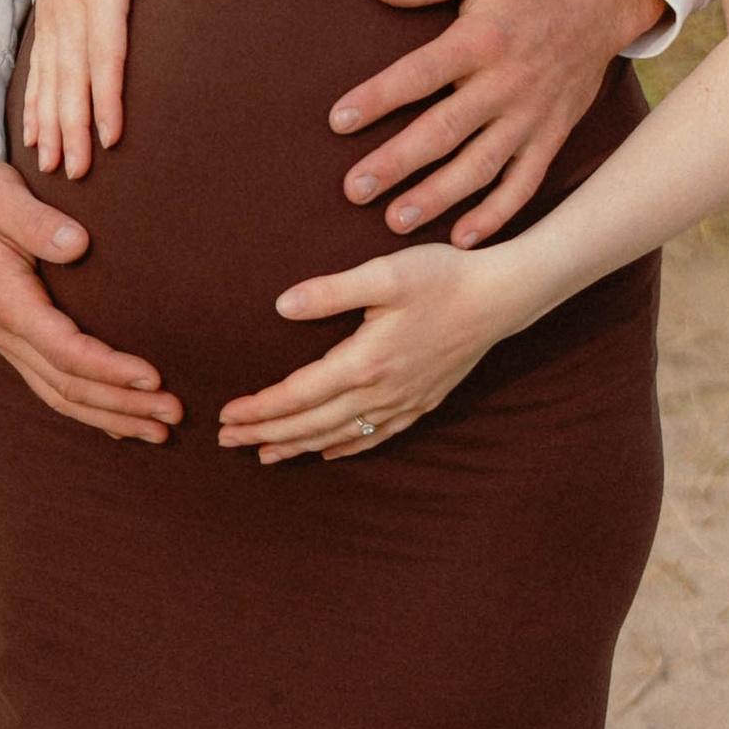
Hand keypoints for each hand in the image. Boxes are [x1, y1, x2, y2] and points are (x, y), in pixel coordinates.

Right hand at [0, 137, 181, 445]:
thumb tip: (79, 244)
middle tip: (175, 415)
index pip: (65, 351)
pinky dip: (89, 408)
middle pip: (69, 387)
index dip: (110, 369)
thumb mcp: (2, 196)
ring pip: (61, 395)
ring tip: (160, 432)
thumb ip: (38, 223)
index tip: (153, 377)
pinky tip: (120, 423)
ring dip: (112, 416)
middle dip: (123, 406)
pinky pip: (52, 385)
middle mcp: (6, 333)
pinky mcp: (16, 338)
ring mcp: (9, 341)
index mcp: (7, 304)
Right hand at [15, 0, 219, 180]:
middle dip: (74, 126)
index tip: (111, 135)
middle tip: (80, 171)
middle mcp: (72, 9)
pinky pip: (38, 71)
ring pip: (51, 81)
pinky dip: (34, 106)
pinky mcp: (45, 23)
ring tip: (54, 167)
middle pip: (73, 77)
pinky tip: (35, 138)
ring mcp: (54, 19)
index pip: (106, 51)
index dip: (107, 95)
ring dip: (51, 125)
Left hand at [217, 243, 526, 463]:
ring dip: (297, 446)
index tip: (227, 415)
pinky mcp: (421, 402)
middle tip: (227, 442)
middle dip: (266, 434)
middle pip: (311, 423)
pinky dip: (344, 448)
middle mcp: (380, 392)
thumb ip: (331, 292)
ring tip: (264, 455)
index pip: (297, 395)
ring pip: (338, 435)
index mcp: (363, 362)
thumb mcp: (384, 274)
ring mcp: (402, 402)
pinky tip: (327, 452)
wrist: (501, 297)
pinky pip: (374, 437)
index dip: (259, 408)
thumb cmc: (442, 277)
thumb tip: (281, 306)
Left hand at [331, 0, 667, 244]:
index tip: (339, 121)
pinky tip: (463, 240)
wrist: (603, 0)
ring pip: (480, 166)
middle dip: (397, 162)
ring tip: (395, 221)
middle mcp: (506, 83)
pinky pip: (524, 183)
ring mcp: (531, 116)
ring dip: (438, 197)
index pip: (421, 73)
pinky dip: (497, 215)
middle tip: (354, 190)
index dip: (380, 97)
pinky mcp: (551, 136)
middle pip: (444, 130)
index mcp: (482, 39)